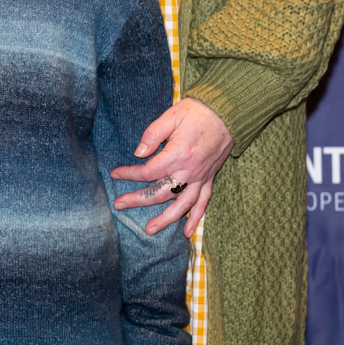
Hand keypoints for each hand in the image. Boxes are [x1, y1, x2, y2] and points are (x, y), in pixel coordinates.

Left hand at [110, 97, 232, 237]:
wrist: (227, 114)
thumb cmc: (197, 113)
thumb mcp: (171, 116)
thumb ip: (153, 134)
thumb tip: (139, 153)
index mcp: (178, 155)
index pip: (148, 172)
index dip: (129, 174)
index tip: (116, 174)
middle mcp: (189, 171)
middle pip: (160, 192)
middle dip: (138, 200)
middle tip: (120, 205)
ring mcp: (201, 177)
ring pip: (182, 204)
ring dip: (166, 219)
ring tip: (150, 230)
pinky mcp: (209, 178)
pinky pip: (203, 202)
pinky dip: (196, 217)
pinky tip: (188, 232)